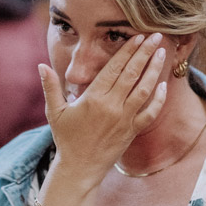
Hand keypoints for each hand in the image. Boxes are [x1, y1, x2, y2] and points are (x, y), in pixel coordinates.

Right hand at [39, 33, 167, 183]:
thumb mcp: (54, 111)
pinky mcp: (132, 131)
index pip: (114, 68)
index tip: (137, 36)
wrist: (80, 168)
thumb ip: (50, 86)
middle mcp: (112, 106)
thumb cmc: (66, 138)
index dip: (127, 51)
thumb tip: (41, 66)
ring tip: (162, 53)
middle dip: (144, 53)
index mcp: (93, 98)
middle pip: (132, 74)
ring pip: (144, 90)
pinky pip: (150, 113)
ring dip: (154, 70)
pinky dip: (158, 99)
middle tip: (156, 36)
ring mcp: (124, 119)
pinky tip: (163, 85)